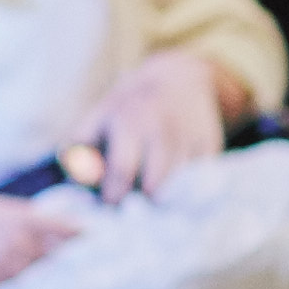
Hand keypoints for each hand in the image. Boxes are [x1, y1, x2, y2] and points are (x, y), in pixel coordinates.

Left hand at [84, 48, 235, 197]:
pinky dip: (189, 192)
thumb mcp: (98, 119)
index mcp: (128, 122)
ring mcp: (189, 135)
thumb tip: (77, 180)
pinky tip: (177, 193)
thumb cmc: (129, 109)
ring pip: (180, 185)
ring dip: (166, 200)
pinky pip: (201, 180)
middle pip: (155, 182)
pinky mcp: (210, 143)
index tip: (111, 207)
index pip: (121, 169)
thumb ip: (80, 151)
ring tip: (155, 202)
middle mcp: (161, 128)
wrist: (178, 79)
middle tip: (136, 209)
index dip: (114, 196)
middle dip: (143, 203)